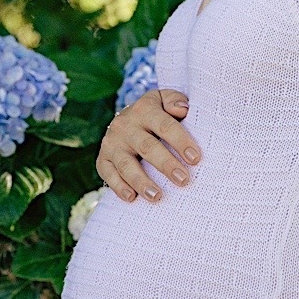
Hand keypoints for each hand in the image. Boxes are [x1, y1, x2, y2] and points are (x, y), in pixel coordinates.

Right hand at [95, 87, 200, 202]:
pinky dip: (119, 187)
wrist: (126, 120)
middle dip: (166, 164)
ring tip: (157, 196)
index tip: (195, 158)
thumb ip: (175, 100)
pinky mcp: (103, 160)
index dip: (180, 141)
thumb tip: (182, 109)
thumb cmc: (156, 114)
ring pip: (126, 165)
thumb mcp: (165, 100)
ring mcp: (112, 143)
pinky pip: (108, 175)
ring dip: (142, 182)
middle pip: (147, 147)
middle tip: (183, 180)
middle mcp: (125, 125)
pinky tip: (132, 198)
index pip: (165, 125)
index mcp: (144, 109)